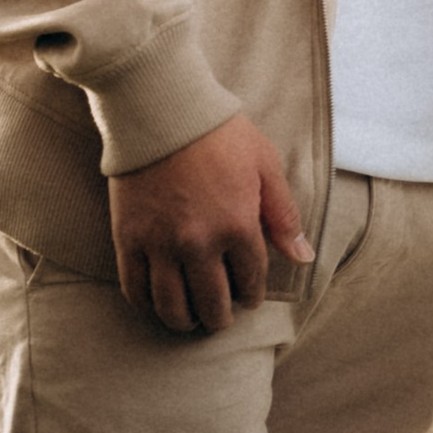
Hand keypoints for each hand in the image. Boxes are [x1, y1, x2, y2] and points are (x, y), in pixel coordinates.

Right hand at [108, 112, 309, 335]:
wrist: (164, 110)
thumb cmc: (221, 134)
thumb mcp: (265, 165)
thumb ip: (284, 215)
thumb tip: (303, 258)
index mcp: (238, 225)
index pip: (250, 280)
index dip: (251, 294)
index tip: (248, 297)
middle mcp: (199, 243)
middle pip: (211, 304)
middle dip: (220, 317)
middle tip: (220, 317)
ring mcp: (160, 245)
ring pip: (172, 308)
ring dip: (185, 322)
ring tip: (192, 320)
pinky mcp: (129, 240)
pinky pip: (136, 290)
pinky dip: (148, 306)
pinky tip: (158, 304)